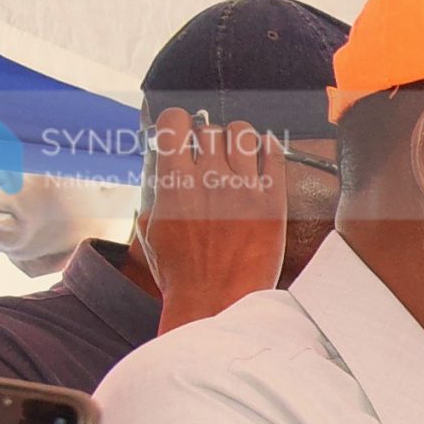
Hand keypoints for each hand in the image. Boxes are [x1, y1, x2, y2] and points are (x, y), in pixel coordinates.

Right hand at [137, 109, 286, 333]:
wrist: (217, 302)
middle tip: (212, 157)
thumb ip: (155, 191)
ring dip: (238, 140)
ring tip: (237, 157)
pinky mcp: (272, 200)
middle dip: (208, 139)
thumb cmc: (181, 272)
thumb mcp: (150, 228)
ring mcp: (243, 187)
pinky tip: (262, 157)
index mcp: (173, 181)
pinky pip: (274, 153)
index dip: (176, 122)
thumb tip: (160, 163)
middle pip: (210, 128)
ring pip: (243, 133)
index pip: (173, 121)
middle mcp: (208, 178)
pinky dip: (268, 148)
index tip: (181, 131)